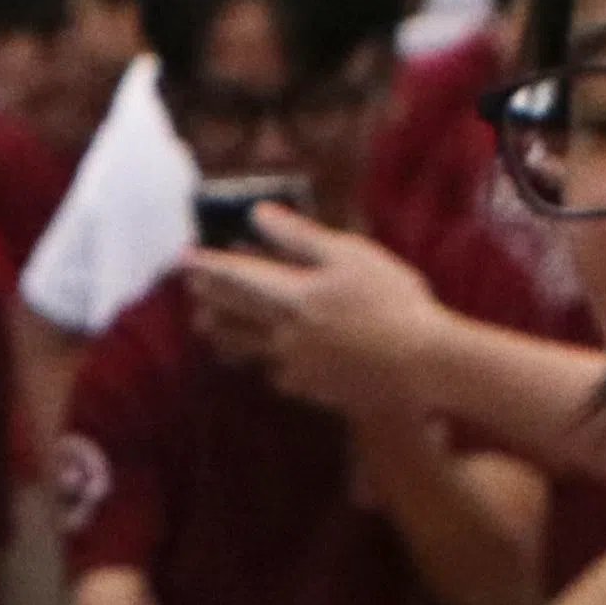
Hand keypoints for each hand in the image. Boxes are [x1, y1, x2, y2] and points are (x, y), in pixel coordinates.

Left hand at [183, 211, 458, 420]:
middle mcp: (285, 333)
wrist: (420, 364)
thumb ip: (298, 236)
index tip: (185, 259)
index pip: (238, 278)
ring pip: (248, 349)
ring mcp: (296, 365)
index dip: (209, 267)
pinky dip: (267, 364)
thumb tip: (256, 215)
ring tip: (209, 329)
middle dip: (211, 299)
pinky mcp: (312, 389)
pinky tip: (268, 363)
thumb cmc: (391, 300)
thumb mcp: (349, 254)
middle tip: (191, 290)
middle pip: (236, 315)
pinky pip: (278, 375)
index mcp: (292, 295)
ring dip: (225, 335)